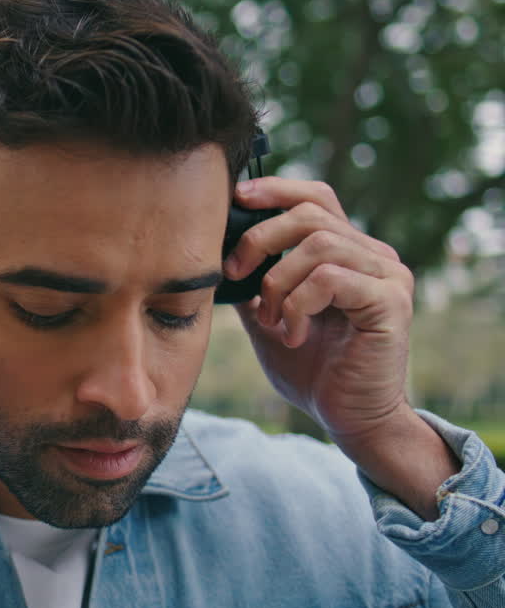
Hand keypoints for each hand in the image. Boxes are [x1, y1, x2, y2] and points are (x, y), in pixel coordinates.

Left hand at [222, 178, 415, 443]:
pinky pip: (330, 279)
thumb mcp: (268, 318)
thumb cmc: (311, 370)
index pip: (316, 198)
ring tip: (271, 320)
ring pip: (318, 245)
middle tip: (234, 273)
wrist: (348, 418)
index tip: (237, 198)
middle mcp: (372, 256)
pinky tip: (292, 335)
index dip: (276, 189)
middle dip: (260, 238)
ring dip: (278, 282)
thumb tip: (218, 251)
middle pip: (310, 213)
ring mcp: (387, 276)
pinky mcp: (390, 301)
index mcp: (346, 253)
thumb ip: (253, 284)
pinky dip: (298, 305)